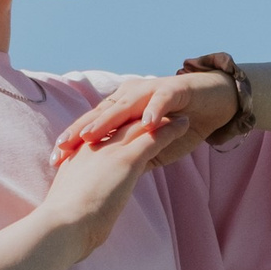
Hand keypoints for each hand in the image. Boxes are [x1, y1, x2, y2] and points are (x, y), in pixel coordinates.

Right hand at [34, 115, 164, 258]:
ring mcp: (111, 150)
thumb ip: (81, 199)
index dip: (118, 128)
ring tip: (178, 112)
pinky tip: (185, 125)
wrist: (64, 226)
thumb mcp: (71, 204)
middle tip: (157, 110)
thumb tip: (87, 213)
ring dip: (160, 117)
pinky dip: (171, 130)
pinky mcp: (127, 159)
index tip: (131, 125)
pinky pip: (154, 138)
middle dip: (139, 116)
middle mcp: (94, 146)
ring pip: (140, 125)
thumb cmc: (65, 225)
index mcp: (79, 156)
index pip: (102, 134)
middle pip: (121, 123)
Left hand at [49, 70, 237, 174]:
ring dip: (107, 121)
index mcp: (122, 107)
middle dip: (81, 130)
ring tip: (91, 135)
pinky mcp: (175, 89)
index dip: (75, 141)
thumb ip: (131, 157)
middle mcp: (131, 95)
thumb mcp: (151, 148)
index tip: (56, 159)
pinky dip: (155, 111)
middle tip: (63, 147)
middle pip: (101, 113)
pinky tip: (148, 124)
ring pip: (124, 105)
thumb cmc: (180, 125)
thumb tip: (110, 180)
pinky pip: (162, 100)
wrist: (214, 102)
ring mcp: (151, 90)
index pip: (94, 124)